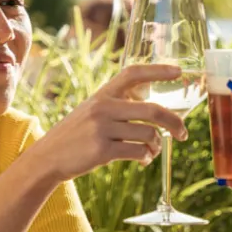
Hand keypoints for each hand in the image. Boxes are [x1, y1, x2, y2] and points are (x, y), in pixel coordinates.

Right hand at [27, 63, 188, 183]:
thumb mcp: (92, 111)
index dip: (158, 70)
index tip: (179, 71)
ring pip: (148, 134)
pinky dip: (146, 157)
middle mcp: (103, 107)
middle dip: (174, 122)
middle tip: (183, 133)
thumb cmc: (76, 135)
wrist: (48, 157)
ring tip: (153, 150)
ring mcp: (102, 129)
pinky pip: (138, 152)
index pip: (133, 73)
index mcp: (103, 94)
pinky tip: (143, 160)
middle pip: (151, 110)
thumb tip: (153, 109)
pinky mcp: (102, 150)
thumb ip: (118, 105)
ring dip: (157, 145)